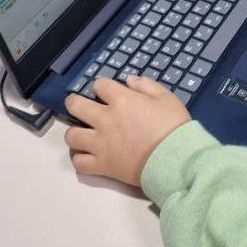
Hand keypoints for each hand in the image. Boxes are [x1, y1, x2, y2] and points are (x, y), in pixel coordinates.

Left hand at [64, 76, 190, 185]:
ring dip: (74, 132)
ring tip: (82, 132)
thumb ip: (146, 85)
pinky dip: (80, 158)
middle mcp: (105, 120)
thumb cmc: (173, 126)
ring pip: (71, 136)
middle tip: (78, 105)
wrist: (175, 159)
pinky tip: (87, 155)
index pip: (100, 85)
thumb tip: (128, 80)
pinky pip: (79, 162)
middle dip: (74, 102)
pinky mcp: (102, 166)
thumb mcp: (166, 98)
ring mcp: (101, 144)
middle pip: (76, 106)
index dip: (102, 85)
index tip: (105, 90)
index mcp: (122, 100)